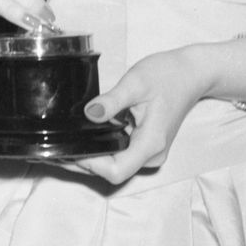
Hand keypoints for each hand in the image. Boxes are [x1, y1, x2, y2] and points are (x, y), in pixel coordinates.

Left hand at [71, 49, 202, 185]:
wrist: (192, 74)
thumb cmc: (168, 75)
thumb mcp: (136, 83)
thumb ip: (112, 101)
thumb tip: (90, 113)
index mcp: (151, 143)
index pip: (116, 170)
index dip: (90, 165)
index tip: (67, 150)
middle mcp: (151, 155)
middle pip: (111, 171)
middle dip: (82, 162)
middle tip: (53, 148)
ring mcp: (149, 152)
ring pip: (114, 165)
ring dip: (89, 157)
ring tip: (62, 143)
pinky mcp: (145, 146)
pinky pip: (119, 155)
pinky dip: (99, 150)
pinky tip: (81, 138)